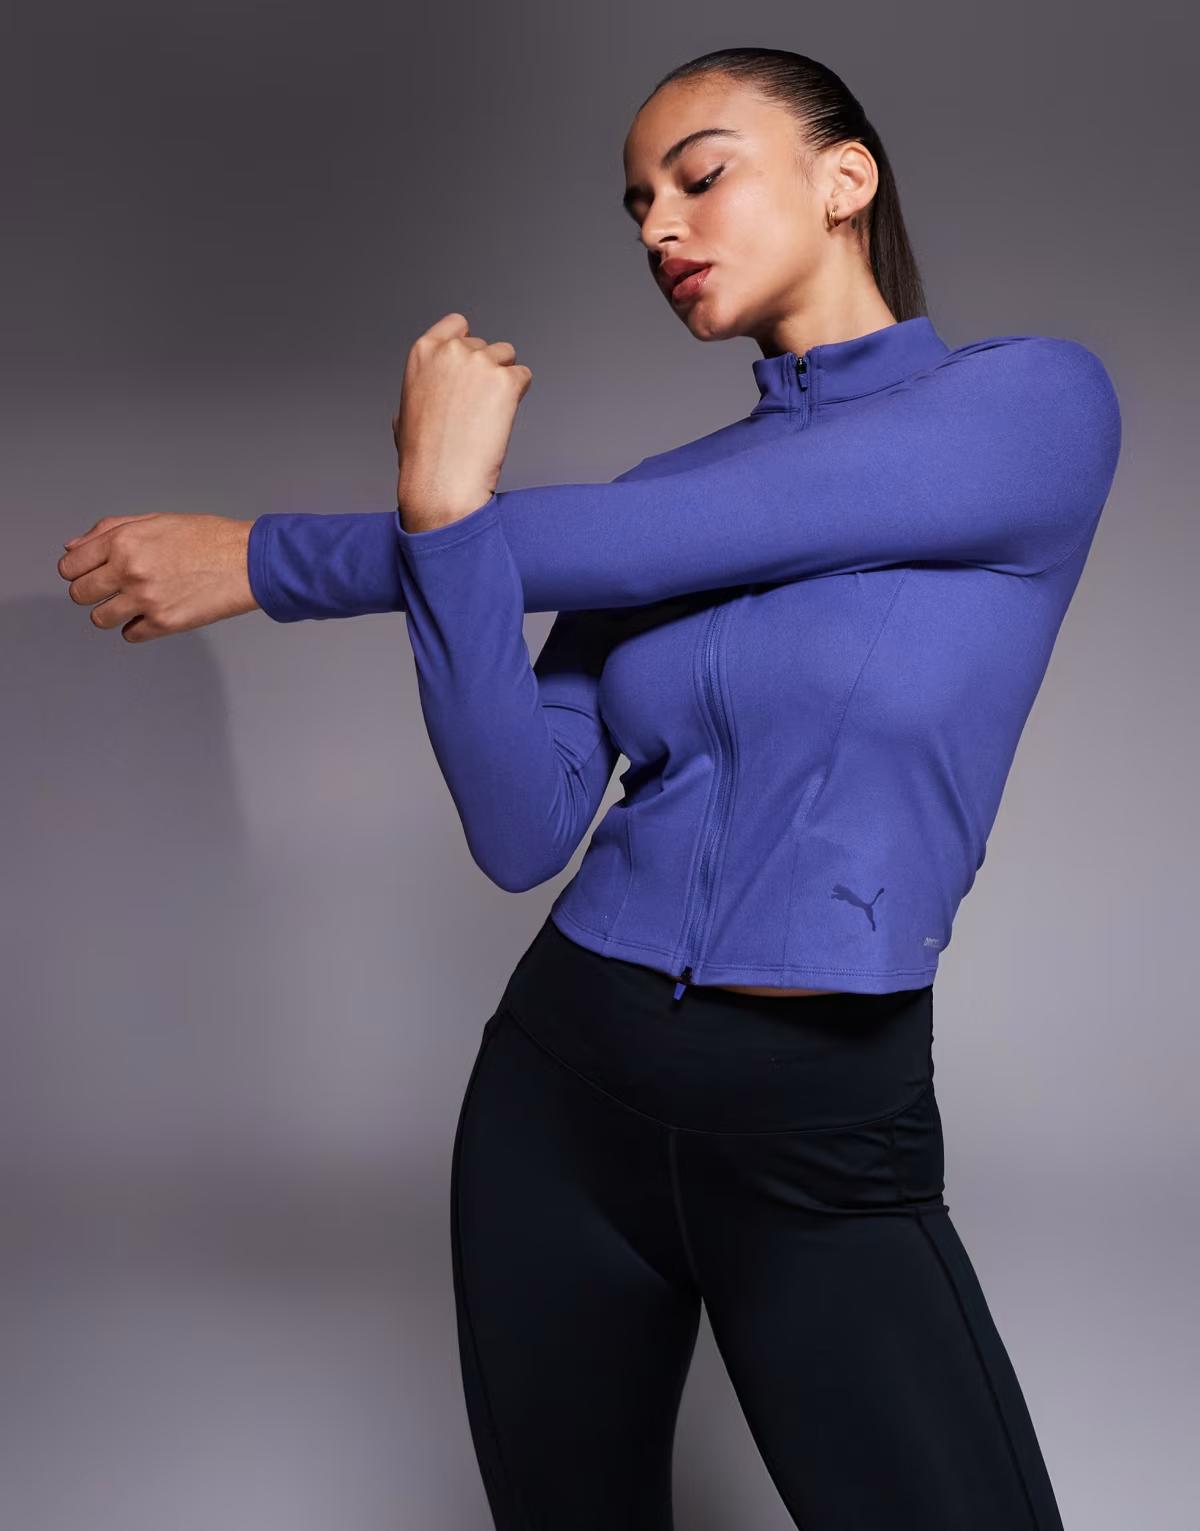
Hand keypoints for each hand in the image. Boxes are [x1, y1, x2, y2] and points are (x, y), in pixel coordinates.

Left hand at [57, 512, 256, 642]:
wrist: (247, 561)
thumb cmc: (208, 538)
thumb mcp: (154, 521)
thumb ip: (109, 531)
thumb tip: (73, 548)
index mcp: (123, 542)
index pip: (70, 566)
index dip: (77, 571)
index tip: (89, 574)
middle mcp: (128, 571)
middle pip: (80, 594)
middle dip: (92, 592)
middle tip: (113, 589)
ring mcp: (145, 600)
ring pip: (100, 619)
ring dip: (113, 612)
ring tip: (134, 603)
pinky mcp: (164, 623)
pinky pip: (130, 634)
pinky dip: (138, 627)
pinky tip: (154, 613)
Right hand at [393, 311, 532, 530]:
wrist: (441, 481)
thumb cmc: (422, 457)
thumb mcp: (405, 412)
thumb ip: (423, 389)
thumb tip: (431, 394)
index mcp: (424, 352)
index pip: (456, 324)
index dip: (467, 343)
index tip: (472, 361)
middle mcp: (452, 351)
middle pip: (484, 346)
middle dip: (485, 370)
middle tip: (478, 406)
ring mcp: (480, 363)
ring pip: (507, 356)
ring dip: (503, 379)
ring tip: (489, 414)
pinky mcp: (506, 380)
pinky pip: (524, 377)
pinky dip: (518, 395)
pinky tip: (501, 419)